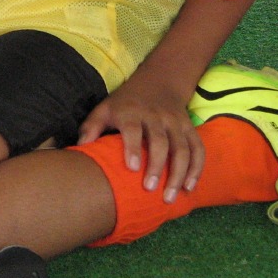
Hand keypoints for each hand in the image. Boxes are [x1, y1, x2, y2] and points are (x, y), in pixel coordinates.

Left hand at [77, 78, 204, 202]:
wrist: (158, 81)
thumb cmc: (125, 102)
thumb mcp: (105, 108)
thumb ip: (91, 127)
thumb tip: (80, 150)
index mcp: (131, 111)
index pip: (133, 128)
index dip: (133, 147)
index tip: (132, 168)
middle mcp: (156, 116)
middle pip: (161, 141)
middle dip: (157, 166)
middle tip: (151, 189)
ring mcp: (175, 122)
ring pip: (182, 147)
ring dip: (179, 173)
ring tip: (170, 197)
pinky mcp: (189, 128)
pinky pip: (198, 148)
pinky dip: (197, 169)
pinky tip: (189, 188)